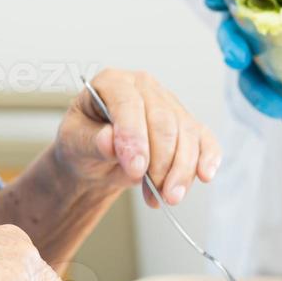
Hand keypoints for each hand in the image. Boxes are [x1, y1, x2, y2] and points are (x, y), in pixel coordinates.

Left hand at [54, 69, 220, 207]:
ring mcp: (168, 104)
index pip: (129, 104)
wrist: (97, 160)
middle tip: (155, 191)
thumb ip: (90, 141)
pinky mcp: (186, 125)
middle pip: (163, 121)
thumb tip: (109, 142)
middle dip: (161, 161)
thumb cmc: (85, 143)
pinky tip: (204, 175)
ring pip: (186, 134)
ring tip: (168, 197)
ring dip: (181, 170)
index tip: (136, 168)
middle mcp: (144, 87)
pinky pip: (203, 139)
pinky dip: (207, 158)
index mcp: (113, 83)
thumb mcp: (74, 143)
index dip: (134, 137)